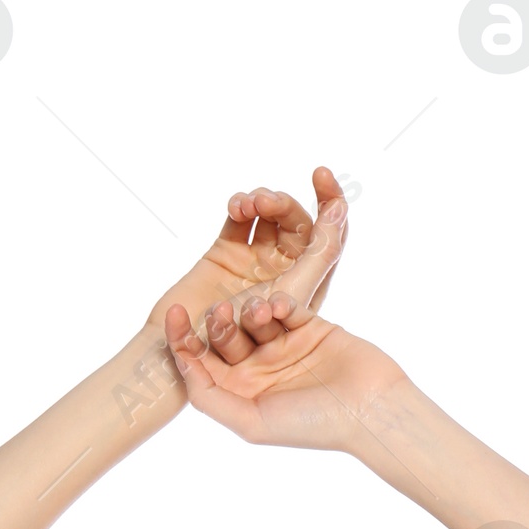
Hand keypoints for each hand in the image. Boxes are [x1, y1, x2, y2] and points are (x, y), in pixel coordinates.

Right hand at [144, 166, 346, 344]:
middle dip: (284, 203)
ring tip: (249, 206)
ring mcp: (254, 261)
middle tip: (266, 203)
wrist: (188, 354)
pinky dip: (241, 204)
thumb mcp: (294, 295)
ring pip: (269, 215)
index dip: (331, 201)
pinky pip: (240, 217)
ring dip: (263, 200)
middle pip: (297, 220)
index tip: (320, 173)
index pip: (329, 237)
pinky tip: (236, 207)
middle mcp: (283, 273)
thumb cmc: (245, 339)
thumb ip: (322, 253)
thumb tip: (341, 209)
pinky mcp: (226, 253)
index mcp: (307, 287)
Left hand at [161, 187, 404, 454]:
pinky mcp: (309, 325)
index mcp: (240, 395)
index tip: (175, 314)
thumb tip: (184, 368)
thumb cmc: (312, 425)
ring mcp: (283, 346)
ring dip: (252, 310)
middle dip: (219, 322)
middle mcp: (258, 370)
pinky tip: (285, 309)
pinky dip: (281, 301)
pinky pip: (285, 302)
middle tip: (225, 311)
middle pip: (223, 337)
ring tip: (265, 313)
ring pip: (252, 315)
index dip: (182, 340)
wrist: (370, 408)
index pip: (200, 364)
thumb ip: (212, 399)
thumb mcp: (251, 423)